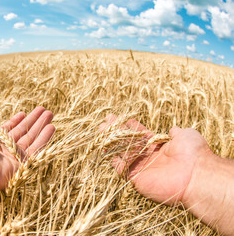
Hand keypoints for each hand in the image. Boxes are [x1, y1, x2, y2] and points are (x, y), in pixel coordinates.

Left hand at [0, 106, 54, 207]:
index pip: (7, 130)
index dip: (17, 121)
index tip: (25, 113)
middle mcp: (1, 151)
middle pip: (21, 134)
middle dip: (33, 122)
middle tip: (45, 110)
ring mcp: (10, 160)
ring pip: (30, 141)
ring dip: (41, 128)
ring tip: (50, 114)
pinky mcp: (19, 168)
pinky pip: (34, 152)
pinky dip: (44, 140)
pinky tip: (51, 128)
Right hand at [100, 115, 214, 204]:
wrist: (196, 176)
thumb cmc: (194, 153)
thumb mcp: (187, 135)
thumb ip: (177, 132)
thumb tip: (174, 129)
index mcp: (159, 147)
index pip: (141, 136)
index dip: (132, 127)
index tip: (124, 118)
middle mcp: (149, 157)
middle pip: (129, 143)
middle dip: (117, 132)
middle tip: (106, 122)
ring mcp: (142, 168)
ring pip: (122, 153)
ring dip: (112, 142)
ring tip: (101, 129)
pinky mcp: (137, 179)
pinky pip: (122, 169)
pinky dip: (113, 160)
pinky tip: (104, 148)